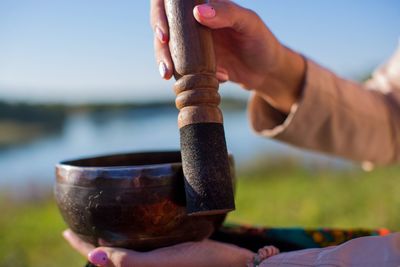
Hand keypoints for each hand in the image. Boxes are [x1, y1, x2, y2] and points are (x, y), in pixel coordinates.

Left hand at [63, 229, 253, 266]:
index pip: (100, 260)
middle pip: (110, 255)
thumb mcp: (162, 263)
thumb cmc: (201, 265)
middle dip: (93, 241)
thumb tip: (92, 259)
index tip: (66, 230)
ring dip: (112, 236)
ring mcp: (157, 260)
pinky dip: (131, 235)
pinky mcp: (168, 253)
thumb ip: (129, 263)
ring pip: (125, 249)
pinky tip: (135, 224)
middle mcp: (145, 266)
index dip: (80, 245)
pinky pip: (141, 245)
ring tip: (102, 222)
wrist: (233, 264)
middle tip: (80, 224)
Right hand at [151, 0, 305, 112]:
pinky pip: (180, 68)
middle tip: (166, 66)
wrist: (267, 72)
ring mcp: (193, 44)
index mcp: (205, 5)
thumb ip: (227, 13)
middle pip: (164, 27)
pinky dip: (187, 75)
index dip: (160, 14)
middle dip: (160, 47)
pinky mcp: (195, 63)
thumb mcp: (249, 24)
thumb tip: (199, 12)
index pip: (174, 3)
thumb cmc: (262, 41)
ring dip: (165, 62)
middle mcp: (194, 23)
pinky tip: (217, 77)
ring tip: (169, 76)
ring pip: (167, 49)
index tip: (164, 35)